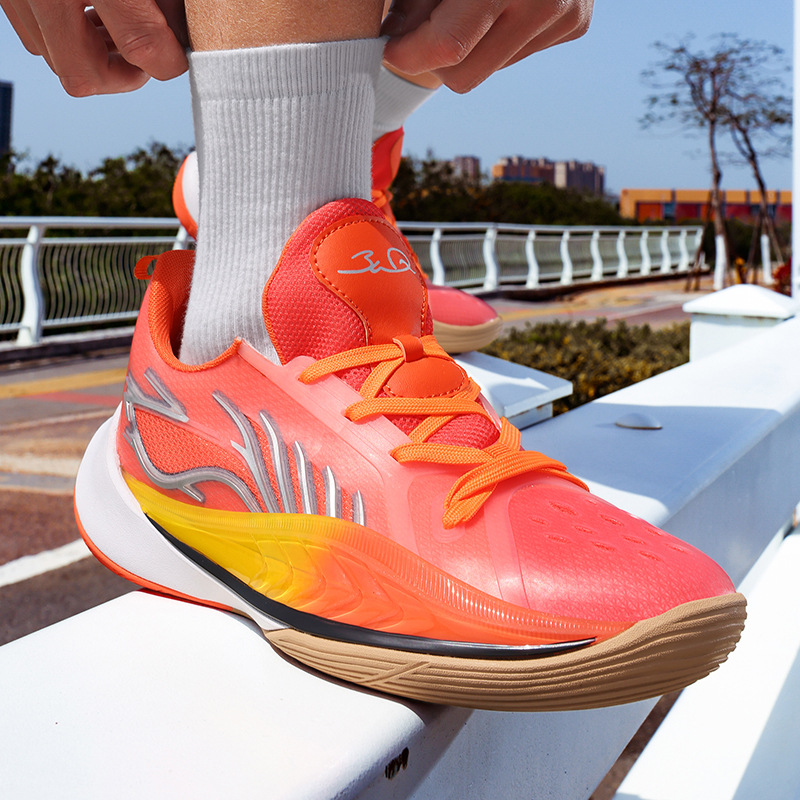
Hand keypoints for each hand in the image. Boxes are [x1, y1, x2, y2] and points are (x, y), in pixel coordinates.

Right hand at [0, 0, 188, 95]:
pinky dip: (66, 36)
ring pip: (53, 60)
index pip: (143, 47)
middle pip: (85, 75)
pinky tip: (88, 14)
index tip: (179, 52)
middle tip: (146, 58)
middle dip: (124, 76)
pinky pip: (34, 35)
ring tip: (119, 31)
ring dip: (94, 58)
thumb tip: (180, 37)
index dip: (170, 60)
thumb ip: (164, 0)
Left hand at [381, 0, 593, 92]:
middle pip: (464, 75)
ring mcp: (566, 15)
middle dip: (433, 58)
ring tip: (463, 5)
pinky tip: (497, 5)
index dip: (409, 55)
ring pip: (488, 70)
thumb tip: (395, 38)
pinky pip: (515, 56)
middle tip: (418, 29)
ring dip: (466, 48)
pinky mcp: (575, 24)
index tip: (389, 49)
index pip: (448, 46)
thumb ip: (414, 0)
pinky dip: (495, 36)